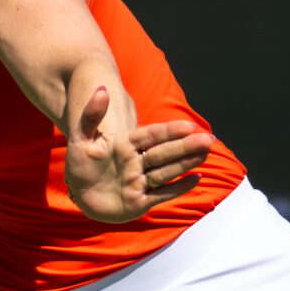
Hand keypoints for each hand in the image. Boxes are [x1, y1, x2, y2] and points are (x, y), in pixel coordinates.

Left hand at [66, 86, 214, 222]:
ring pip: (166, 171)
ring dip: (186, 163)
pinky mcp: (140, 201)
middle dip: (186, 146)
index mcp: (125, 144)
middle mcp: (136, 161)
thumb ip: (91, 114)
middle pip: (164, 152)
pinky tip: (196, 178)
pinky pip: (162, 194)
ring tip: (205, 153)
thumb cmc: (81, 163)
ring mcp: (139, 181)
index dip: (169, 131)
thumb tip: (102, 89)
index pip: (151, 135)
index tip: (190, 126)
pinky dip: (179, 187)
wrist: (80, 193)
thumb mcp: (80, 137)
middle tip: (209, 139)